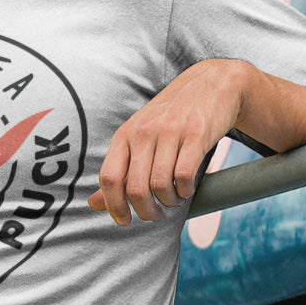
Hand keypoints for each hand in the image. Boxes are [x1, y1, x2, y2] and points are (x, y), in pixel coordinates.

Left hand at [89, 59, 246, 224]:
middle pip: (134, 188)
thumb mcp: (139, 136)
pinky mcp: (195, 135)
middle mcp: (143, 132)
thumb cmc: (171, 117)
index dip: (113, 205)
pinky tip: (187, 187)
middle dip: (145, 211)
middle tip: (155, 214)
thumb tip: (93, 203)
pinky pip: (183, 176)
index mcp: (125, 134)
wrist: (211, 84)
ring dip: (168, 202)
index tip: (124, 220)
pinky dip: (185, 190)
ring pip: (159, 185)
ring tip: (174, 198)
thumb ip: (118, 168)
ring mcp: (169, 132)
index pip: (109, 177)